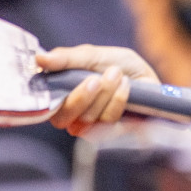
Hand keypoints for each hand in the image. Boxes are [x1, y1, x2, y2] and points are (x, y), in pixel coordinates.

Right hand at [38, 46, 157, 136]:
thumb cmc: (120, 67)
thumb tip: (39, 58)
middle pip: (63, 117)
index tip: (60, 78)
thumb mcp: (94, 55)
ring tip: (117, 74)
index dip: (48, 95)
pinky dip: (117, 101)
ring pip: (87, 119)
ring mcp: (92, 128)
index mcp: (62, 97)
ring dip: (104, 93)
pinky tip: (126, 86)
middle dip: (81, 96)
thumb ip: (67, 59)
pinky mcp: (112, 135)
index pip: (44, 105)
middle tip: (96, 78)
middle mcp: (72, 117)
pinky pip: (108, 123)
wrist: (151, 78)